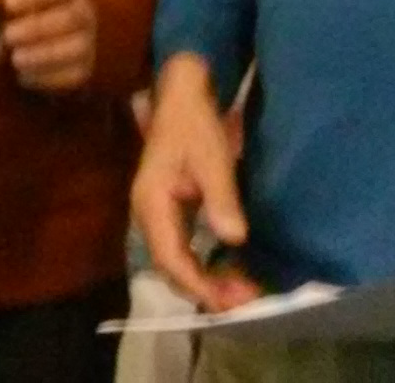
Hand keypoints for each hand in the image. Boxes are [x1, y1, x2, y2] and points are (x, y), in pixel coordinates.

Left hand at [0, 0, 96, 91]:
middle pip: (69, 18)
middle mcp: (85, 13)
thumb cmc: (39, 12)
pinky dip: (48, 77)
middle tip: (8, 35)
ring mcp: (89, 43)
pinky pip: (73, 75)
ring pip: (75, 48)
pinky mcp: (86, 70)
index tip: (9, 2)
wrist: (71, 39)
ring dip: (44, 54)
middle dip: (38, 27)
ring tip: (16, 58)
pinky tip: (25, 76)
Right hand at [131, 54, 258, 310]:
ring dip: (207, 279)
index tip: (230, 301)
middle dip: (206, 289)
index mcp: (151, 202)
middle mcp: (148, 214)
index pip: (171, 258)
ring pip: (177, 260)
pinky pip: (184, 247)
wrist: (181, 92)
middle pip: (171, 266)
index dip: (199, 284)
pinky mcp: (171, 210)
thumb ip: (221, 198)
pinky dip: (206, 263)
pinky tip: (231, 268)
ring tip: (243, 290)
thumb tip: (234, 238)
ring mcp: (158, 213)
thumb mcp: (212, 158)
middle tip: (246, 300)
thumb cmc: (194, 122)